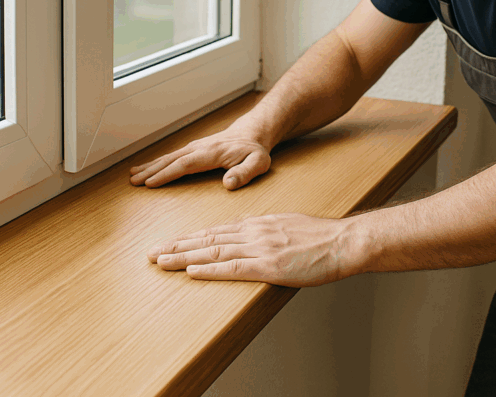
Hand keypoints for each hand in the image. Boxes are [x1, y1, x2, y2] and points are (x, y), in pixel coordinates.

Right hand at [129, 127, 271, 189]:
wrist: (252, 134)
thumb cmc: (255, 150)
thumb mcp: (258, 163)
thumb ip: (245, 173)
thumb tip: (228, 183)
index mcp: (211, 153)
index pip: (185, 164)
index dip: (167, 174)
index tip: (150, 183)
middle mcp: (199, 148)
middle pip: (171, 159)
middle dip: (151, 170)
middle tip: (133, 181)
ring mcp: (195, 147)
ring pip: (169, 157)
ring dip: (150, 165)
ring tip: (132, 174)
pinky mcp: (194, 149)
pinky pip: (173, 156)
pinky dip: (158, 162)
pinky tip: (147, 167)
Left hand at [146, 213, 361, 286]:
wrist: (343, 241)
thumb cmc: (321, 238)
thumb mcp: (288, 225)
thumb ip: (266, 231)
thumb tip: (249, 236)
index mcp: (258, 223)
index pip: (216, 231)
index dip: (189, 238)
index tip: (170, 243)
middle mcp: (253, 232)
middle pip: (207, 239)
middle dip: (177, 245)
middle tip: (152, 252)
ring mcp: (260, 248)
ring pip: (213, 251)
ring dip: (183, 257)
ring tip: (161, 260)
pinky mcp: (269, 265)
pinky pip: (233, 267)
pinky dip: (209, 269)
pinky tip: (192, 271)